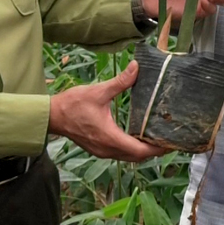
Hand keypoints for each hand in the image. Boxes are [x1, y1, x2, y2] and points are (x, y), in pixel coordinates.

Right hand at [48, 61, 168, 161]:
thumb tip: (136, 67)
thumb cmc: (73, 104)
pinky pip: (120, 153)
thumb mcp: (98, 91)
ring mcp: (102, 151)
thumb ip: (120, 82)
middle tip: (169, 139)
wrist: (52, 116)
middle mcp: (108, 149)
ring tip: (157, 137)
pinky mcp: (98, 149)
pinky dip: (132, 149)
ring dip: (143, 150)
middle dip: (154, 150)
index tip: (171, 142)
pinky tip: (138, 136)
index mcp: (111, 138)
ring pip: (129, 157)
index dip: (157, 148)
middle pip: (137, 157)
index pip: (140, 150)